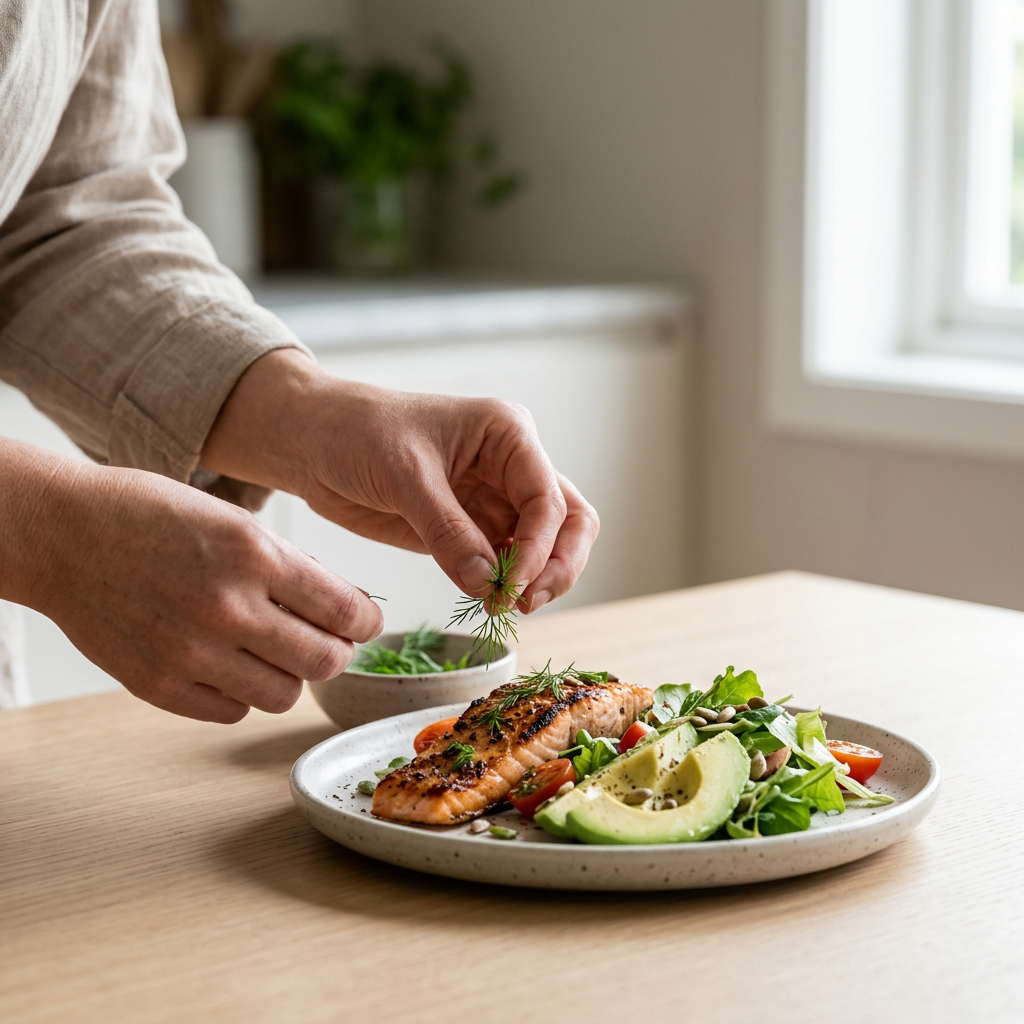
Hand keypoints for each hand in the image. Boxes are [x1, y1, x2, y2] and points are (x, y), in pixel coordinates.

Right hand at [0, 439, 381, 721]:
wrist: (64, 535)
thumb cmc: (151, 516)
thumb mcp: (234, 520)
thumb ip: (291, 568)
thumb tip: (345, 607)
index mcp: (254, 556)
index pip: (346, 610)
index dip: (366, 621)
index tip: (365, 622)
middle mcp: (228, 608)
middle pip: (325, 662)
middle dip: (336, 653)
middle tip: (328, 642)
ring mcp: (191, 653)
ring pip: (283, 696)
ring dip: (290, 676)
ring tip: (274, 652)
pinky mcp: (159, 686)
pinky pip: (232, 711)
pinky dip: (242, 693)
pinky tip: (229, 664)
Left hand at [201, 350, 599, 609]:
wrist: (316, 442)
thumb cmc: (358, 433)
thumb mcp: (403, 475)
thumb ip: (446, 530)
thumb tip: (487, 583)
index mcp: (508, 433)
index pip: (548, 498)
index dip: (538, 546)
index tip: (511, 584)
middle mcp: (513, 465)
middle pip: (569, 523)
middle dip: (557, 565)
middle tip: (524, 602)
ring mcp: (495, 499)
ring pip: (546, 546)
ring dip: (535, 580)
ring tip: (502, 606)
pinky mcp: (472, 528)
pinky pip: (506, 561)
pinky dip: (504, 585)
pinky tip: (485, 599)